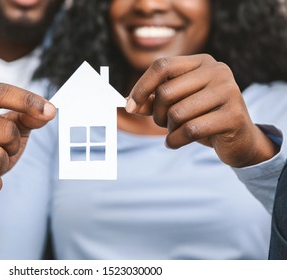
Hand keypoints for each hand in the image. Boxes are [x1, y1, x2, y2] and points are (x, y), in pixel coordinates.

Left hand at [126, 54, 278, 166]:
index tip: (129, 107)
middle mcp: (217, 71)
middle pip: (166, 91)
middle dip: (156, 114)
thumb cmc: (203, 117)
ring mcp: (228, 91)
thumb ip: (153, 100)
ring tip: (174, 133)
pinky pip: (189, 130)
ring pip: (177, 113)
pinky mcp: (233, 116)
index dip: (141, 87)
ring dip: (168, 129)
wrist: (240, 139)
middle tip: (162, 124)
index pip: (162, 66)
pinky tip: (174, 143)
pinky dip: (174, 141)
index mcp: (202, 62)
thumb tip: (128, 103)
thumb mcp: (177, 104)